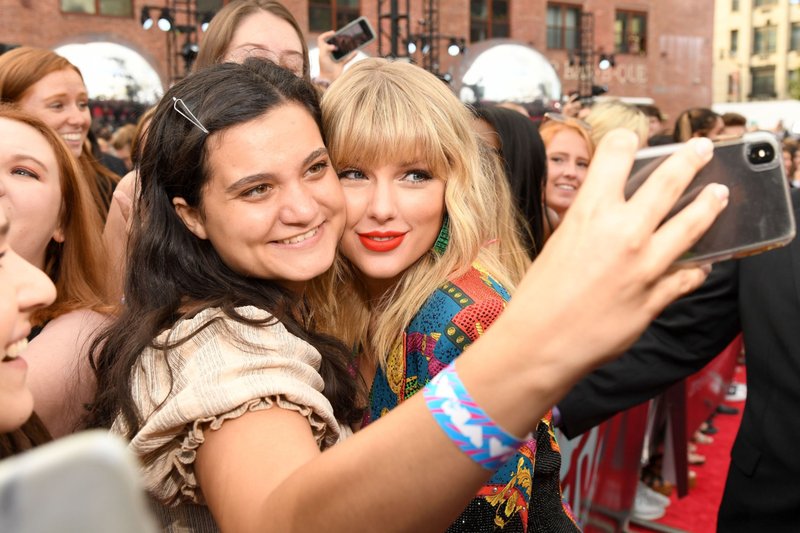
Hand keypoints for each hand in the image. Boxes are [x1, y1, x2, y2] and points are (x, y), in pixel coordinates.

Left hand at [316, 31, 357, 83]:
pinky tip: (356, 51)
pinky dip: (351, 55)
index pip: (321, 39)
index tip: (333, 33)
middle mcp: (328, 54)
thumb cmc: (324, 68)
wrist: (328, 80)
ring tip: (350, 42)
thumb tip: (334, 46)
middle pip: (333, 43)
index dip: (326, 34)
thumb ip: (326, 48)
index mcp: (322, 51)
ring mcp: (335, 59)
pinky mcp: (340, 64)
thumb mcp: (322, 56)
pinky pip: (347, 58)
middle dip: (338, 39)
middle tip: (343, 37)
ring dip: (346, 46)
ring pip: (341, 50)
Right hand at [509, 130, 727, 369]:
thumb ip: (589, 222)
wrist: (541, 341)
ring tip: (720, 194)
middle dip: (689, 158)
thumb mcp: (558, 242)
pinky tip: (705, 262)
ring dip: (709, 204)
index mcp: (590, 212)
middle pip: (669, 181)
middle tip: (701, 148)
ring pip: (693, 223)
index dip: (626, 141)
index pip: (616, 154)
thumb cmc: (540, 294)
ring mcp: (645, 265)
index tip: (634, 139)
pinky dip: (699, 266)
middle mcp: (623, 232)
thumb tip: (610, 212)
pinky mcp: (657, 296)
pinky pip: (690, 275)